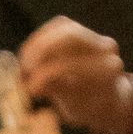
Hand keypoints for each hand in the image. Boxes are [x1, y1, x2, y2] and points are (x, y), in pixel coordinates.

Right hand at [18, 19, 132, 133]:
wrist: (106, 99)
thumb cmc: (89, 107)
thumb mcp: (75, 107)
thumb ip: (55, 91)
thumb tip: (29, 87)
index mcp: (108, 70)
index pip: (73, 64)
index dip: (46, 74)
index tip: (29, 88)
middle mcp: (107, 49)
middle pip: (70, 35)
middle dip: (41, 48)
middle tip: (24, 68)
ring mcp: (95, 36)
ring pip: (61, 27)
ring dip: (37, 44)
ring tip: (24, 66)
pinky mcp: (82, 30)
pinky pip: (56, 26)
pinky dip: (40, 40)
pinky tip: (29, 57)